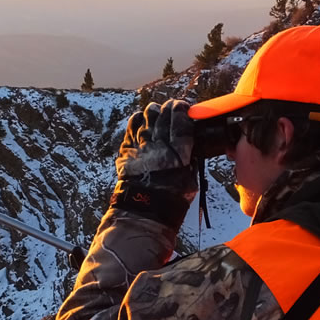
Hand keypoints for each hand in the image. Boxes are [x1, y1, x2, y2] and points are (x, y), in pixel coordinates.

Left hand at [111, 100, 196, 226]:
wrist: (143, 213)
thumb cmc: (171, 200)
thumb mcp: (190, 181)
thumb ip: (191, 161)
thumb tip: (192, 147)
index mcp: (178, 155)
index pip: (181, 124)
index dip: (183, 110)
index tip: (185, 106)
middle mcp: (159, 147)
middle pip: (164, 117)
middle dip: (169, 108)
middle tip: (172, 108)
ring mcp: (141, 147)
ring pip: (147, 118)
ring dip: (154, 112)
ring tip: (157, 112)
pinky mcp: (127, 150)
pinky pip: (131, 127)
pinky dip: (137, 120)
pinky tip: (141, 119)